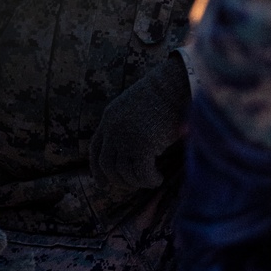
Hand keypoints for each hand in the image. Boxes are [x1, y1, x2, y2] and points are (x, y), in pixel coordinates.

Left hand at [89, 57, 190, 190]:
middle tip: (132, 186)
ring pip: (123, 172)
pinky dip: (149, 180)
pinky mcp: (143, 145)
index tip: (101, 183)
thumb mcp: (137, 107)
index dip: (97, 169)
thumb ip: (129, 125)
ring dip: (136, 181)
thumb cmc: (164, 94)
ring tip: (150, 179)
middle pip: (106, 164)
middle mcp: (113, 129)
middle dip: (118, 180)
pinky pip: (141, 173)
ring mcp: (126, 138)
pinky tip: (158, 178)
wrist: (175, 84)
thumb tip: (134, 150)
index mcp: (109, 118)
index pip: (95, 148)